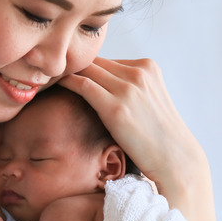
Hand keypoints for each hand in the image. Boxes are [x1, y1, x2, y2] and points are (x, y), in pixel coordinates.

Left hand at [58, 57, 204, 190]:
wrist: (175, 160)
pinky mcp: (116, 107)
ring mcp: (128, 89)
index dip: (87, 68)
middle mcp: (139, 73)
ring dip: (65, 73)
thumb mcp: (148, 102)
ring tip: (46, 79)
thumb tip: (99, 86)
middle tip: (48, 72)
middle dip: (73, 67)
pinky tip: (52, 87)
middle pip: (94, 61)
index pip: (106, 60)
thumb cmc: (157, 137)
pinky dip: (64, 82)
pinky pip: (81, 84)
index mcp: (147, 67)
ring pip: (86, 69)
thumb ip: (128, 88)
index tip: (67, 74)